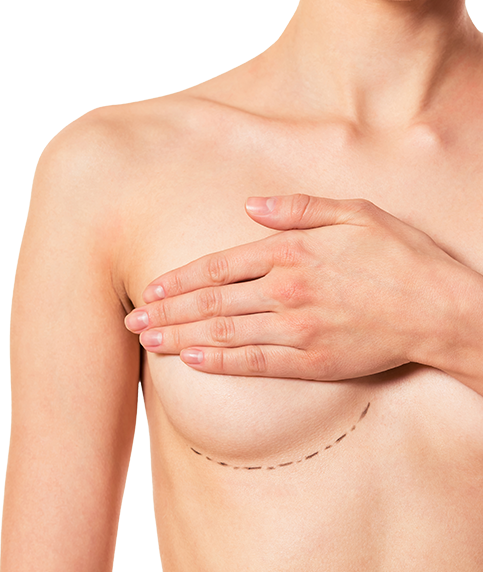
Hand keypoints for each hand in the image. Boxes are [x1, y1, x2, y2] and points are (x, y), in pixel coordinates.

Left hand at [124, 193, 460, 379]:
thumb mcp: (354, 212)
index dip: (178, 280)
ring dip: (180, 339)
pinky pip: (254, 364)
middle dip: (166, 313)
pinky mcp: (311, 361)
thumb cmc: (401, 256)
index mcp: (291, 252)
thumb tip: (250, 207)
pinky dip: (219, 363)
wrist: (440, 309)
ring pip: (223, 334)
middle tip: (131, 323)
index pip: (218, 267)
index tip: (149, 290)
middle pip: (210, 303)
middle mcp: (285, 291)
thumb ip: (299, 208)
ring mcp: (296, 329)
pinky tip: (191, 362)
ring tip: (147, 343)